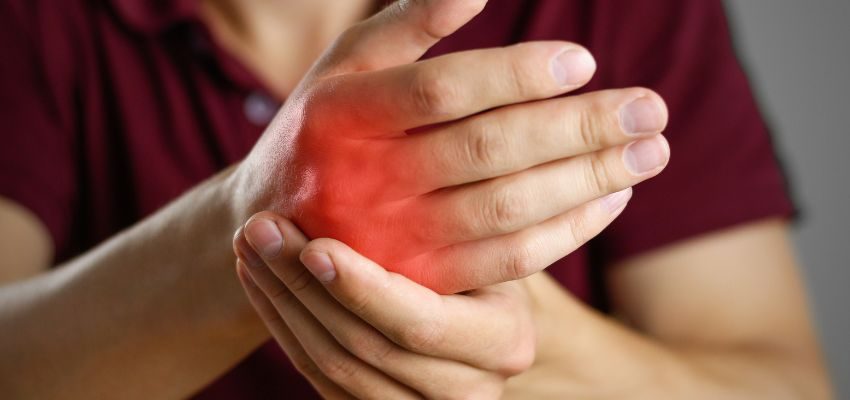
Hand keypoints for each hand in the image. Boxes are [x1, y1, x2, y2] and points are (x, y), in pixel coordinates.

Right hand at [231, 0, 669, 292]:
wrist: (279, 226)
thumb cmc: (327, 127)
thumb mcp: (347, 66)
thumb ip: (406, 22)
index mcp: (344, 114)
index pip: (443, 90)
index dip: (517, 74)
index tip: (584, 61)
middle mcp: (365, 180)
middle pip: (486, 150)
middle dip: (578, 128)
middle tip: (650, 109)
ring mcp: (393, 240)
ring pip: (506, 210)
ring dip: (587, 181)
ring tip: (651, 153)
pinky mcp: (424, 282)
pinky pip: (506, 261)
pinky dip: (567, 231)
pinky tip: (611, 200)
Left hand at [234, 212, 535, 398]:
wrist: (470, 293)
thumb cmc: (477, 241)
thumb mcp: (483, 226)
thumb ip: (453, 207)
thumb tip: (405, 133)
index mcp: (505, 338)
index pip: (419, 323)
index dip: (361, 289)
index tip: (313, 243)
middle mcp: (471, 386)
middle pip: (367, 348)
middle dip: (302, 287)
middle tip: (259, 226)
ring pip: (335, 368)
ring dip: (281, 303)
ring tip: (250, 242)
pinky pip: (321, 378)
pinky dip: (283, 327)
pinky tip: (259, 277)